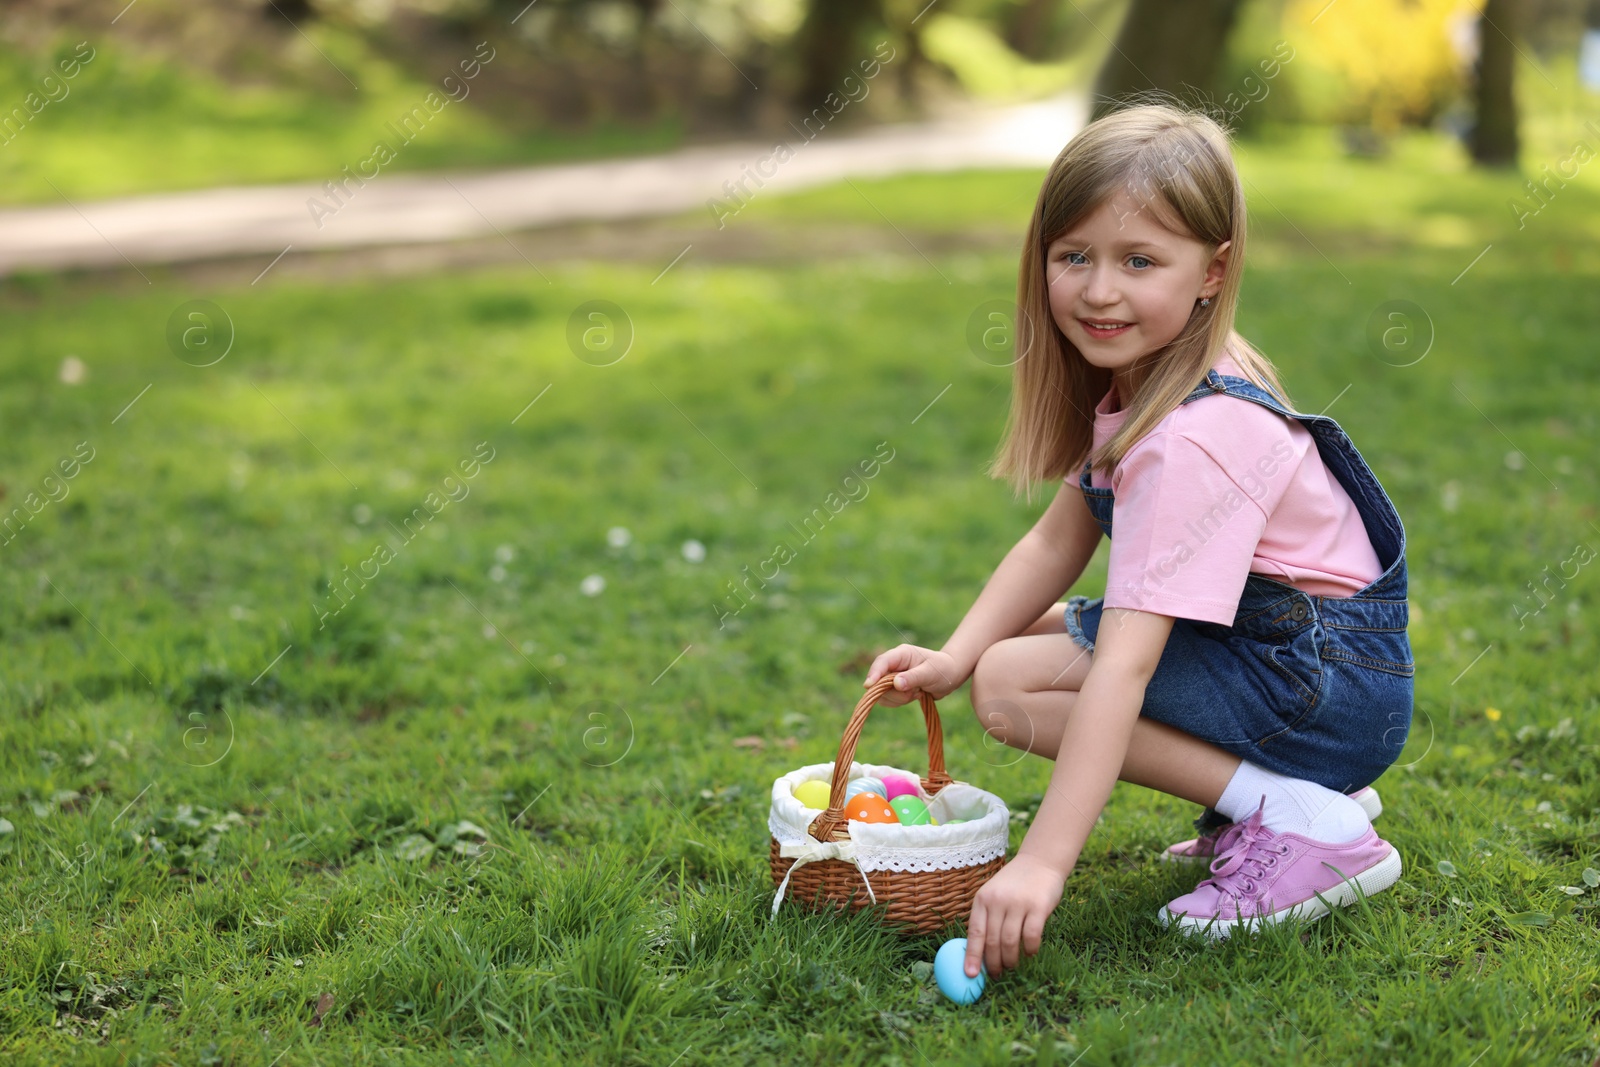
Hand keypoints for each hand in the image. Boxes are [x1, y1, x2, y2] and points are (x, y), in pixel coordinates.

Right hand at [863, 645, 964, 705]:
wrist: (949, 677)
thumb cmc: (942, 670)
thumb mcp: (930, 673)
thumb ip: (913, 677)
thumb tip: (895, 684)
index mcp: (901, 654)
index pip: (882, 662)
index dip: (874, 673)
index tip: (868, 686)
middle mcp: (894, 665)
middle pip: (879, 681)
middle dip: (895, 692)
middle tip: (915, 692)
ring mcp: (892, 677)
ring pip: (882, 693)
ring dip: (899, 698)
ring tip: (918, 692)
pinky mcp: (894, 689)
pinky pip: (887, 700)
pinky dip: (899, 702)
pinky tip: (914, 695)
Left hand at [965, 854, 1065, 976]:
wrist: (1040, 861)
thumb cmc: (1015, 884)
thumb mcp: (994, 895)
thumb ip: (988, 918)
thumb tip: (980, 954)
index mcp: (982, 899)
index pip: (975, 933)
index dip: (972, 956)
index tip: (970, 975)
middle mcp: (998, 900)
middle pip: (992, 941)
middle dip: (993, 963)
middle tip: (996, 975)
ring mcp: (1018, 903)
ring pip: (1010, 941)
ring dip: (1011, 959)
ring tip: (1012, 966)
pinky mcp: (1038, 906)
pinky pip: (1031, 936)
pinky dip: (1029, 949)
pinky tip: (1030, 953)